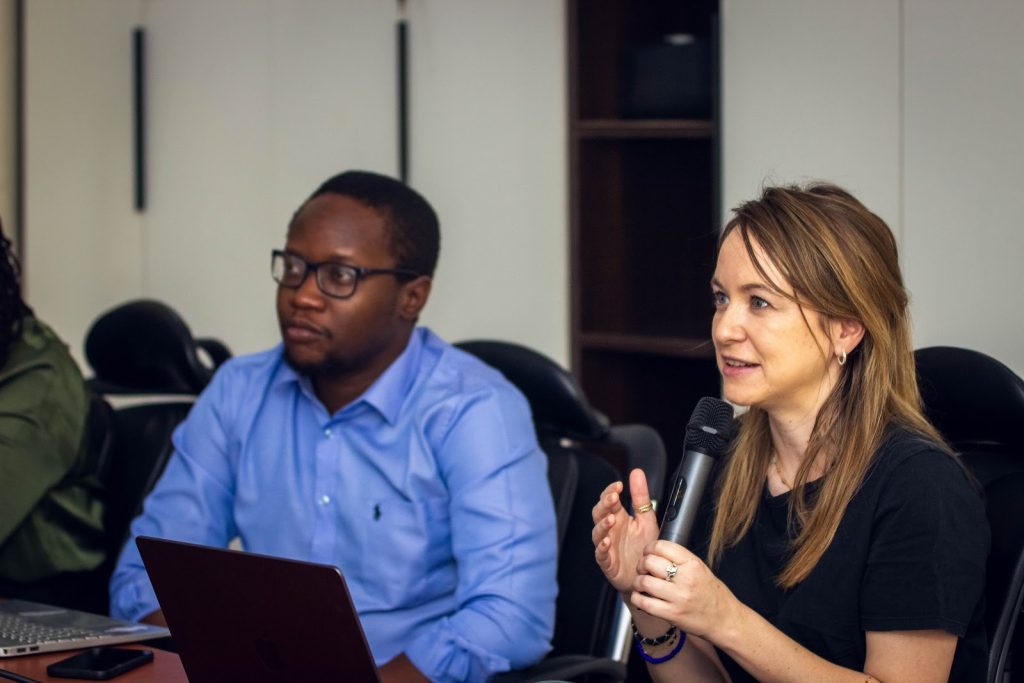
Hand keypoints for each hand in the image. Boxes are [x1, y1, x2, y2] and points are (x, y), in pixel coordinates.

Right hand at [592, 468, 659, 594]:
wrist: (647, 575)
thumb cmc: (644, 547)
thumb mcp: (647, 519)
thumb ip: (641, 497)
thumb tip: (636, 472)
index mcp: (619, 518)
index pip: (609, 501)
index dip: (610, 492)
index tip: (619, 485)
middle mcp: (610, 530)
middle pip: (599, 513)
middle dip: (604, 505)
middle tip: (613, 498)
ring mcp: (607, 546)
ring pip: (597, 533)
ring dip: (602, 525)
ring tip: (611, 519)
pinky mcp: (608, 562)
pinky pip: (601, 554)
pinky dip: (602, 547)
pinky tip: (607, 542)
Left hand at [630, 540, 737, 639]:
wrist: (725, 620)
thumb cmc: (712, 594)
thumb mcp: (700, 569)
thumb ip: (679, 560)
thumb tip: (655, 553)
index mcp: (693, 564)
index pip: (662, 546)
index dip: (649, 548)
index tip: (648, 553)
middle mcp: (686, 578)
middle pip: (649, 562)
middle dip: (641, 564)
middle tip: (643, 570)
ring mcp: (678, 597)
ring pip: (644, 582)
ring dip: (638, 582)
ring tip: (642, 585)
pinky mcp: (672, 614)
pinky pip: (644, 603)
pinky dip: (637, 598)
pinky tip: (641, 597)